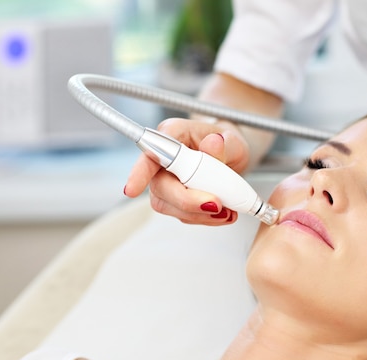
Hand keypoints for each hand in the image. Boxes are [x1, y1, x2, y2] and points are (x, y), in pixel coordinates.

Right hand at [124, 118, 249, 224]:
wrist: (231, 156)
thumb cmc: (227, 144)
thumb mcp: (234, 141)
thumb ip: (225, 144)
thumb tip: (214, 143)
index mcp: (174, 134)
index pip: (150, 152)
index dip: (139, 172)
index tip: (132, 190)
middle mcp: (164, 158)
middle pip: (160, 187)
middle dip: (187, 201)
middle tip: (217, 204)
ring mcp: (167, 181)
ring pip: (169, 205)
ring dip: (199, 214)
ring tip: (227, 210)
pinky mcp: (174, 199)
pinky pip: (183, 215)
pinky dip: (205, 218)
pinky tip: (223, 212)